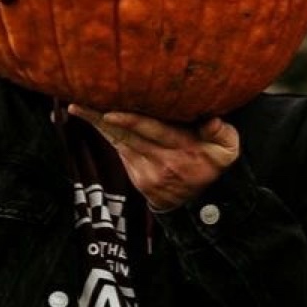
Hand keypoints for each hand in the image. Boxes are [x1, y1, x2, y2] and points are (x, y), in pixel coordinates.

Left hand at [68, 104, 239, 210]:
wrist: (204, 202)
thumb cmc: (214, 164)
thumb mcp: (228, 149)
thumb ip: (222, 132)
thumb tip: (212, 120)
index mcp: (184, 151)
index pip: (154, 131)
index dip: (131, 120)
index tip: (109, 111)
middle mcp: (162, 163)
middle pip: (128, 136)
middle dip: (101, 120)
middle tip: (78, 104)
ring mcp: (147, 173)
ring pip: (119, 143)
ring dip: (97, 126)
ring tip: (79, 107)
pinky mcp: (137, 178)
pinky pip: (120, 151)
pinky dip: (107, 135)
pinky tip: (93, 119)